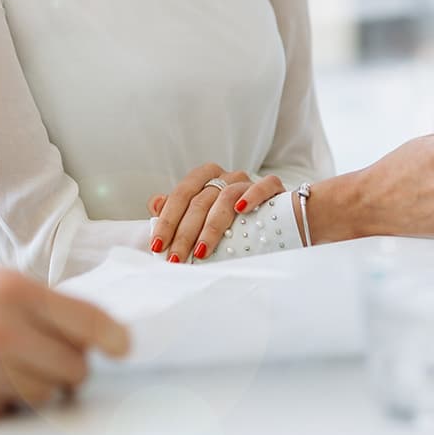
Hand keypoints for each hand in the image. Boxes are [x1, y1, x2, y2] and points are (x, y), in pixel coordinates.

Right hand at [0, 261, 131, 418]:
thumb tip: (69, 324)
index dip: (113, 338)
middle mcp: (8, 334)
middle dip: (67, 364)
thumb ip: (24, 301)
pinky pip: (10, 412)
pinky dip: (2, 401)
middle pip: (76, 367)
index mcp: (12, 290)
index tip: (121, 346)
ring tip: (2, 366)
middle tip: (45, 355)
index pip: (90, 322)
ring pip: (47, 395)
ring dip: (36, 386)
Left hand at [146, 163, 289, 262]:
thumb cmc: (232, 219)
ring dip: (211, 227)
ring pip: (225, 198)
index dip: (167, 221)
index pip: (180, 195)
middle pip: (200, 201)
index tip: (158, 246)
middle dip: (185, 233)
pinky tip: (241, 211)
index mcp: (204, 177)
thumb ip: (177, 208)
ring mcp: (247, 181)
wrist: (278, 216)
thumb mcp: (202, 214)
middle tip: (177, 258)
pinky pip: (263, 186)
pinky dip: (251, 196)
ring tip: (201, 251)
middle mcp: (225, 176)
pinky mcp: (272, 186)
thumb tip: (155, 204)